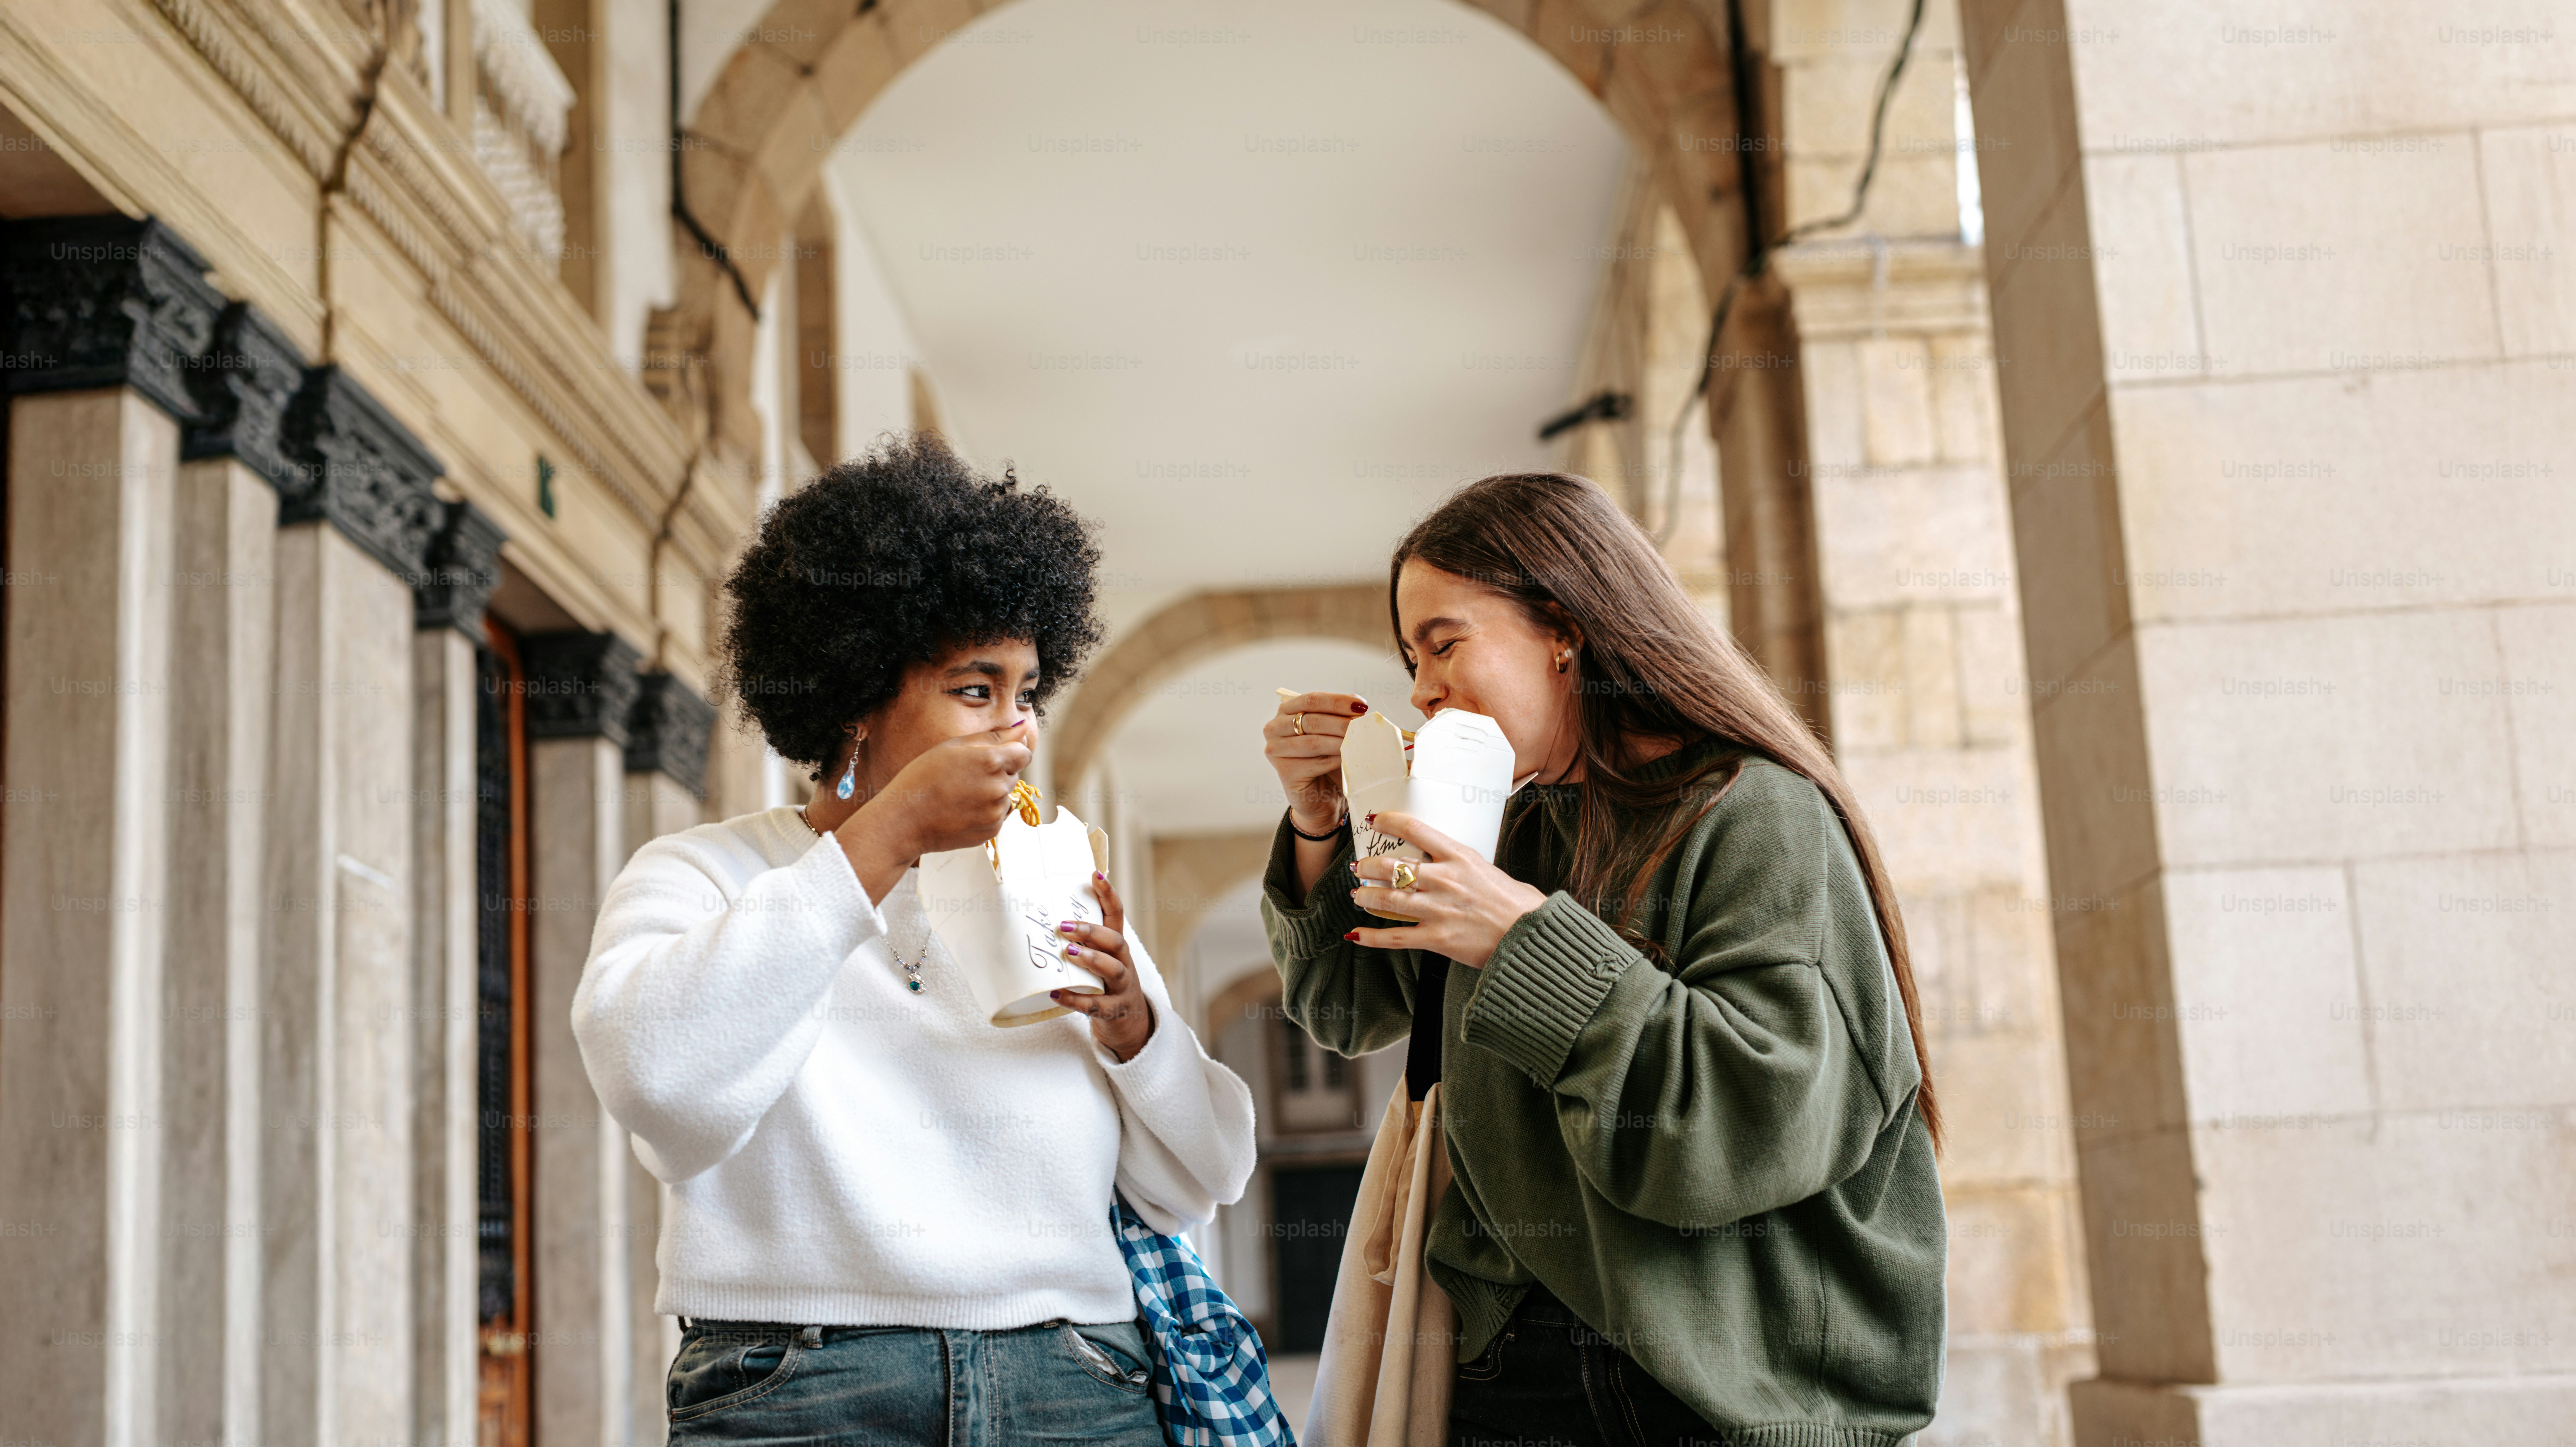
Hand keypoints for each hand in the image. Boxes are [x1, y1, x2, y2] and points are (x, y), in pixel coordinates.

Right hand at [844, 720, 1033, 860]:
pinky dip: (986, 812)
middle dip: (997, 772)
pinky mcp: (992, 831)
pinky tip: (961, 810)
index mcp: (991, 760)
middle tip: (965, 777)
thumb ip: (994, 736)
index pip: (1024, 752)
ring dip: (992, 793)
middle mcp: (999, 787)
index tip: (990, 757)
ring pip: (1006, 795)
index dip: (1009, 753)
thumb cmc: (923, 777)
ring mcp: (996, 812)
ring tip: (960, 795)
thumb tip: (1023, 728)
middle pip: (1014, 774)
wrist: (905, 820)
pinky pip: (998, 815)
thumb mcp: (954, 746)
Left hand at [1051, 869, 1154, 1061]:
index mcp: (1117, 946)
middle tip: (1064, 926)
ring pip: (1113, 969)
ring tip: (1069, 953)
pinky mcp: (1114, 1011)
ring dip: (1091, 959)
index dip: (1108, 894)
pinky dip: (1076, 1000)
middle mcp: (1123, 962)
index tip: (1095, 874)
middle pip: (1115, 941)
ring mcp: (1122, 987)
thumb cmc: (1105, 984)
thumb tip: (1043, 920)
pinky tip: (1056, 993)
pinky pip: (1096, 1005)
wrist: (1130, 1023)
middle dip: (1091, 931)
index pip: (1116, 915)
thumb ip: (1081, 942)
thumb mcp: (1099, 959)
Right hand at [1264, 691, 1369, 832]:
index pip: (1312, 700)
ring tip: (1359, 742)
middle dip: (1342, 723)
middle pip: (1312, 720)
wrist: (1320, 796)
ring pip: (1314, 742)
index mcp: (1286, 711)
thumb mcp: (1333, 733)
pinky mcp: (1285, 772)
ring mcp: (1276, 750)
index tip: (1361, 705)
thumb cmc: (1326, 760)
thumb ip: (1341, 716)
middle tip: (1363, 726)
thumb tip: (1358, 704)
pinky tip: (1347, 760)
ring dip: (1340, 741)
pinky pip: (1315, 762)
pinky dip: (1335, 760)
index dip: (1338, 701)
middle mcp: (1274, 728)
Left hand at [1344, 812, 1547, 968]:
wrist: (1530, 937)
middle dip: (1368, 866)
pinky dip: (1371, 937)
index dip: (1388, 822)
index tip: (1374, 821)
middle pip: (1391, 867)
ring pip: (1387, 900)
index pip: (1414, 829)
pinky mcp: (1436, 939)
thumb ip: (1467, 865)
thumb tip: (1454, 862)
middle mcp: (1444, 880)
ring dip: (1366, 896)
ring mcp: (1437, 910)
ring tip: (1358, 895)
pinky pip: (1395, 938)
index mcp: (1459, 857)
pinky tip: (1357, 934)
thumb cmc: (1518, 904)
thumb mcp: (1491, 870)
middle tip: (1361, 867)